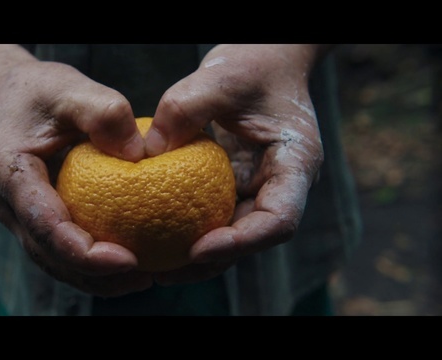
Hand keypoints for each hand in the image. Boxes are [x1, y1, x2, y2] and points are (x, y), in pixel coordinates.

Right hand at [0, 44, 152, 296]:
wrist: (2, 91)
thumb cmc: (37, 89)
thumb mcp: (70, 88)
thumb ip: (104, 114)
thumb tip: (141, 156)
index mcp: (7, 173)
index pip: (44, 227)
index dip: (84, 253)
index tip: (129, 260)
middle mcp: (2, 202)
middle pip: (47, 254)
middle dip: (94, 276)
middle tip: (145, 279)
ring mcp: (11, 212)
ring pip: (49, 258)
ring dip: (91, 276)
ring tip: (140, 279)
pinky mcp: (26, 213)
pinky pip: (54, 245)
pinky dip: (85, 259)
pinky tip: (122, 259)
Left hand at [147, 44, 326, 284]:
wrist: (266, 57)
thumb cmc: (253, 62)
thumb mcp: (220, 77)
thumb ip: (185, 108)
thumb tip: (145, 152)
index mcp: (295, 164)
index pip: (279, 220)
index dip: (242, 242)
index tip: (198, 249)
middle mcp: (279, 184)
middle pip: (252, 239)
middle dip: (211, 262)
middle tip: (164, 272)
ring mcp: (257, 185)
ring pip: (231, 233)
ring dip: (195, 255)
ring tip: (153, 266)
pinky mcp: (235, 183)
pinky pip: (212, 212)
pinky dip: (187, 227)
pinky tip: (151, 235)